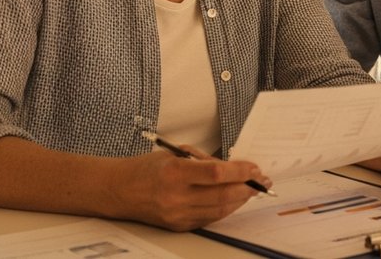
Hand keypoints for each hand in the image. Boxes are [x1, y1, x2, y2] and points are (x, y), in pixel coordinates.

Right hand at [113, 147, 266, 230]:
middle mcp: (175, 196)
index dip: (239, 171)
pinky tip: (234, 200)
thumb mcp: (174, 154)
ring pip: (219, 210)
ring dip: (240, 200)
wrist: (119, 190)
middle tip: (261, 181)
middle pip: (222, 195)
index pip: (215, 173)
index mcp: (174, 172)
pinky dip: (225, 209)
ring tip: (252, 190)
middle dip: (247, 188)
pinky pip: (209, 219)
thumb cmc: (146, 168)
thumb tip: (233, 168)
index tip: (254, 168)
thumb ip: (203, 161)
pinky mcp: (178, 226)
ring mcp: (177, 215)